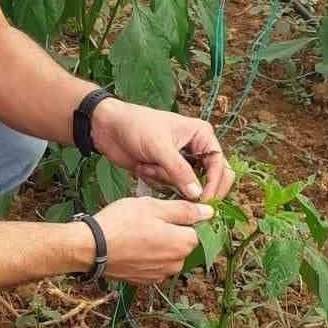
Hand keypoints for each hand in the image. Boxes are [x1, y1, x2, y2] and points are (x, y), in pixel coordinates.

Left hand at [93, 99, 234, 200]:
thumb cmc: (136, 126)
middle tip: (180, 195)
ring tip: (147, 166)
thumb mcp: (159, 147)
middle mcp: (196, 149)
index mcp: (202, 136)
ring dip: (165, 180)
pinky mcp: (166, 172)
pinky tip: (142, 168)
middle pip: (210, 179)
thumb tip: (198, 195)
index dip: (213, 185)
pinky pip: (170, 188)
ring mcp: (181, 162)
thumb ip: (179, 171)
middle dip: (191, 186)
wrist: (109, 128)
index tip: (202, 201)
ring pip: (187, 186)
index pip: (219, 165)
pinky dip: (156, 182)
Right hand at [95, 196, 213, 282]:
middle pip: (183, 244)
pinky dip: (148, 258)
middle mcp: (176, 264)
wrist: (91, 248)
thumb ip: (185, 210)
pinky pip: (155, 266)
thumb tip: (209, 212)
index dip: (183, 219)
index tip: (165, 213)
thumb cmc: (121, 223)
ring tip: (137, 234)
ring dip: (159, 246)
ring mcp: (160, 275)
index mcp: (182, 244)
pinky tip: (132, 247)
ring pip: (168, 256)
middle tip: (147, 221)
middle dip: (171, 233)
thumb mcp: (153, 207)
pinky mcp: (145, 281)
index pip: (197, 230)